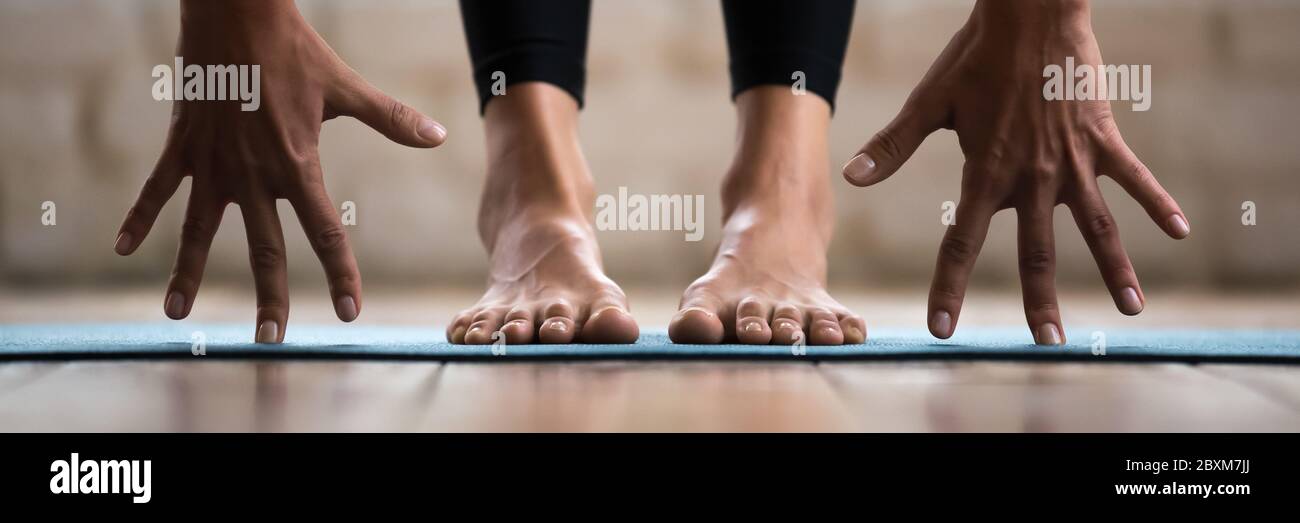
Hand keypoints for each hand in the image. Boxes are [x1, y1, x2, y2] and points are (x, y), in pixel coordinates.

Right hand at [114, 0, 446, 342]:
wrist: (235, 13)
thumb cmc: (294, 49)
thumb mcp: (345, 86)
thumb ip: (391, 118)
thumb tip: (440, 136)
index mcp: (297, 164)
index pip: (325, 231)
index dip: (340, 273)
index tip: (349, 311)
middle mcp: (254, 173)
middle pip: (264, 247)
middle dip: (270, 296)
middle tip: (271, 339)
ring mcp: (213, 163)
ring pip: (200, 230)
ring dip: (189, 272)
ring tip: (178, 314)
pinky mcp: (183, 145)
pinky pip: (157, 189)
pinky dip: (140, 216)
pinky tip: (124, 248)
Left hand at [841, 0, 1187, 344]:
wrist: (1030, 11)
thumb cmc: (975, 56)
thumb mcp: (930, 101)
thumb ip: (894, 144)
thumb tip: (852, 176)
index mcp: (984, 172)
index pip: (960, 242)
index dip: (949, 287)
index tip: (943, 328)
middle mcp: (1030, 176)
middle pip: (1036, 251)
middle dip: (1040, 300)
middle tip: (1048, 342)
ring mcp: (1072, 160)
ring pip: (1096, 226)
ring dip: (1114, 268)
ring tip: (1132, 309)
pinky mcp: (1102, 138)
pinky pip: (1135, 177)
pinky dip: (1156, 202)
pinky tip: (1181, 231)